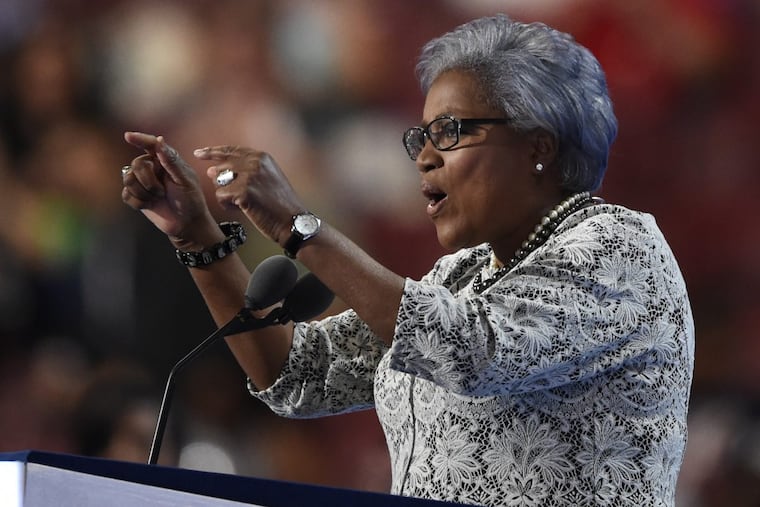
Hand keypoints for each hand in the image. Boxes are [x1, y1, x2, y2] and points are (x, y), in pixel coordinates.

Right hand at [122, 132, 218, 247]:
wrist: (187, 223)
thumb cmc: (190, 199)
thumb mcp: (184, 179)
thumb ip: (171, 160)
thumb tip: (159, 140)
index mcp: (165, 160)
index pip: (150, 145)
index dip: (139, 139)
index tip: (128, 136)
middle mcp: (152, 168)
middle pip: (136, 164)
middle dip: (149, 181)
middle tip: (163, 192)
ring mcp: (142, 182)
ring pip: (128, 179)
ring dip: (144, 192)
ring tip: (159, 197)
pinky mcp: (136, 197)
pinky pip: (126, 195)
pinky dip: (139, 202)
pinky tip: (151, 205)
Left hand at [194, 145, 305, 245]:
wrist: (293, 222)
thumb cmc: (279, 205)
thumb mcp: (267, 178)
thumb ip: (244, 170)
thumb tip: (211, 171)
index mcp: (261, 156)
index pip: (230, 150)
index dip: (212, 151)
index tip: (198, 153)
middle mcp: (255, 162)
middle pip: (221, 167)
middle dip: (221, 182)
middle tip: (234, 195)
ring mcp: (249, 176)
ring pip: (219, 183)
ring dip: (226, 196)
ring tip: (243, 204)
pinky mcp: (244, 191)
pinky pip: (221, 196)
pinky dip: (228, 206)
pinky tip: (242, 209)